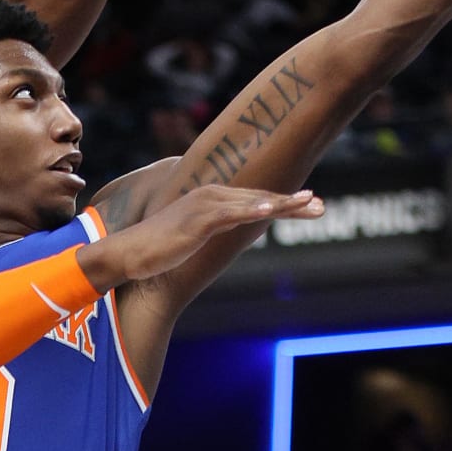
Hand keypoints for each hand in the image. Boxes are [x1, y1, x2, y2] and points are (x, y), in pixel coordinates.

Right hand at [82, 184, 321, 288]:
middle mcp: (210, 197)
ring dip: (281, 203)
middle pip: (259, 199)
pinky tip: (271, 211)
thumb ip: (215, 227)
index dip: (284, 203)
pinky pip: (229, 214)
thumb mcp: (195, 235)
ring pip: (251, 203)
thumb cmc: (159, 247)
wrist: (130, 253)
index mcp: (211, 200)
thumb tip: (232, 228)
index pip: (255, 200)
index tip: (311, 205)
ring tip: (308, 204)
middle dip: (292, 203)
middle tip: (321, 205)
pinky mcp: (196, 220)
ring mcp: (204, 206)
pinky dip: (251, 211)